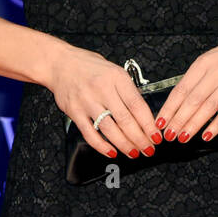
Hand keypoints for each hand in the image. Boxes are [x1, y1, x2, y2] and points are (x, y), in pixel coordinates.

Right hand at [44, 44, 161, 159]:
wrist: (61, 63)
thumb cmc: (89, 66)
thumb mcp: (114, 71)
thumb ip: (127, 90)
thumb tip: (144, 114)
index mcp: (117, 78)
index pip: (137, 105)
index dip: (149, 124)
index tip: (156, 135)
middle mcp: (102, 89)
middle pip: (125, 120)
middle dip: (140, 139)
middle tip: (148, 149)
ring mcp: (87, 101)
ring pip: (109, 129)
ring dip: (124, 145)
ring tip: (134, 152)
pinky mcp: (74, 112)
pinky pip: (90, 134)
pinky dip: (101, 146)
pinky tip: (111, 152)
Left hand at [154, 23, 217, 144]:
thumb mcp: (211, 58)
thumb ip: (197, 77)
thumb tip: (179, 100)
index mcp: (204, 63)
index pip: (181, 88)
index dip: (169, 107)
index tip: (160, 121)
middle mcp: (217, 72)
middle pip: (193, 100)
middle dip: (178, 120)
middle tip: (168, 134)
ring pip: (209, 107)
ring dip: (193, 125)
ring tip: (183, 137)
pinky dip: (216, 125)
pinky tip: (206, 135)